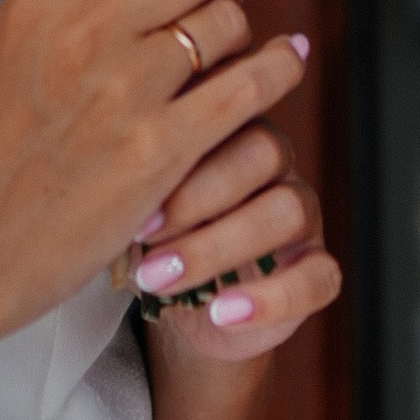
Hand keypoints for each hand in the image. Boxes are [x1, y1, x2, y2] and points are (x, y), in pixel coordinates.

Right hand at [0, 0, 300, 347]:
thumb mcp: (7, 51)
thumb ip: (69, 1)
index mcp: (37, 1)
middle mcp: (82, 33)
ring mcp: (123, 91)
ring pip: (227, 19)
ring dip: (240, 31)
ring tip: (228, 53)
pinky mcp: (160, 149)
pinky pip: (249, 84)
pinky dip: (278, 67)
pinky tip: (284, 62)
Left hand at [128, 91, 340, 367]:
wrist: (178, 306)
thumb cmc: (147, 235)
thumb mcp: (130, 199)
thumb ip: (130, 172)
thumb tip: (102, 159)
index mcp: (230, 125)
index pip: (227, 106)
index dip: (183, 144)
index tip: (127, 183)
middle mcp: (275, 161)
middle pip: (264, 150)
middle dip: (199, 194)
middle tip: (143, 232)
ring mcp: (302, 213)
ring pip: (288, 210)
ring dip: (219, 246)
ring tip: (161, 279)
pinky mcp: (316, 269)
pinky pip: (317, 278)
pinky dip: (269, 299)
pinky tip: (220, 313)